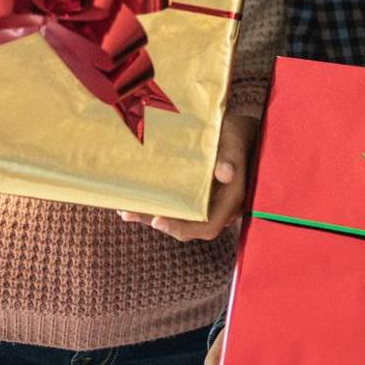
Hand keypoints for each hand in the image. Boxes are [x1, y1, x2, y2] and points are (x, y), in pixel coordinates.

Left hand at [120, 112, 256, 239]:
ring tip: (126, 210)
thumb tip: (225, 173)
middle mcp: (218, 209)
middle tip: (131, 213)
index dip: (183, 229)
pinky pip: (176, 209)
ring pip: (179, 219)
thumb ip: (230, 158)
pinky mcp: (195, 197)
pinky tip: (134, 203)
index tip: (159, 221)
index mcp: (230, 201)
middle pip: (187, 227)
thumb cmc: (235, 138)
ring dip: (152, 216)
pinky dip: (156, 207)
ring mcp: (206, 205)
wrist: (239, 135)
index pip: (208, 227)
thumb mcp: (234, 144)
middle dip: (159, 222)